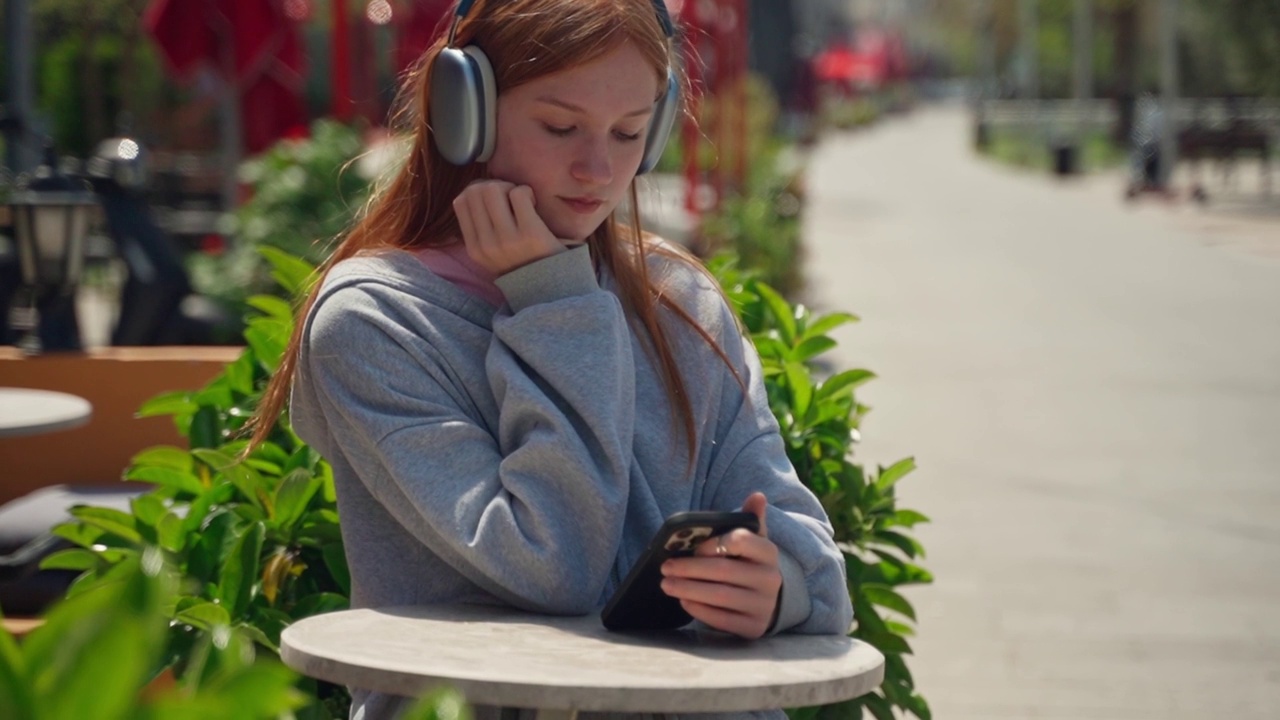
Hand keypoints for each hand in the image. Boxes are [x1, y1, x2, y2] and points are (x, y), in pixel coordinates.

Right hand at [453, 181, 566, 274]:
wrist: (554, 285)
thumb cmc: (524, 261)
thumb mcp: (493, 254)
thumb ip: (479, 228)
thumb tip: (473, 189)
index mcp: (474, 249)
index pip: (461, 201)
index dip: (479, 192)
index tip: (496, 201)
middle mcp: (486, 246)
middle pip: (476, 191)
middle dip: (495, 187)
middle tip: (510, 200)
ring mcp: (507, 240)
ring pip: (493, 188)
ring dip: (510, 188)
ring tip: (522, 202)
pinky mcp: (530, 233)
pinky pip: (519, 193)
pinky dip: (527, 192)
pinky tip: (534, 205)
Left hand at [660, 492, 781, 638]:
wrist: (767, 601)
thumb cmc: (749, 564)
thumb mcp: (753, 542)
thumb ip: (750, 520)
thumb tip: (757, 495)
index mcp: (768, 552)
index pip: (741, 541)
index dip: (714, 543)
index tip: (693, 547)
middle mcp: (770, 579)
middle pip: (724, 571)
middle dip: (690, 568)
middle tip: (666, 567)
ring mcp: (763, 606)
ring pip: (720, 596)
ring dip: (689, 589)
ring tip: (667, 584)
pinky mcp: (753, 628)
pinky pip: (722, 619)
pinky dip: (699, 610)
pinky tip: (683, 601)